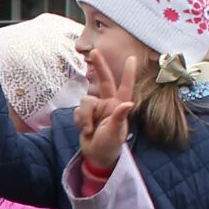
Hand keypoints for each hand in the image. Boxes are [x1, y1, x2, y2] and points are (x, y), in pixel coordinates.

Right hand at [74, 54, 135, 173]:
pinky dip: (79, 121)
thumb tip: (128, 103)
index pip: (125, 87)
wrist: (95, 156)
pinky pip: (77, 110)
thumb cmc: (109, 146)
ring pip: (85, 101)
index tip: (132, 58)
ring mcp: (96, 108)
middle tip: (94, 51)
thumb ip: (119, 117)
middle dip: (99, 66)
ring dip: (84, 116)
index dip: (128, 73)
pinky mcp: (85, 113)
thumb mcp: (115, 133)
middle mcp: (108, 103)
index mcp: (119, 106)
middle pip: (103, 81)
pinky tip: (85, 130)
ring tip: (88, 130)